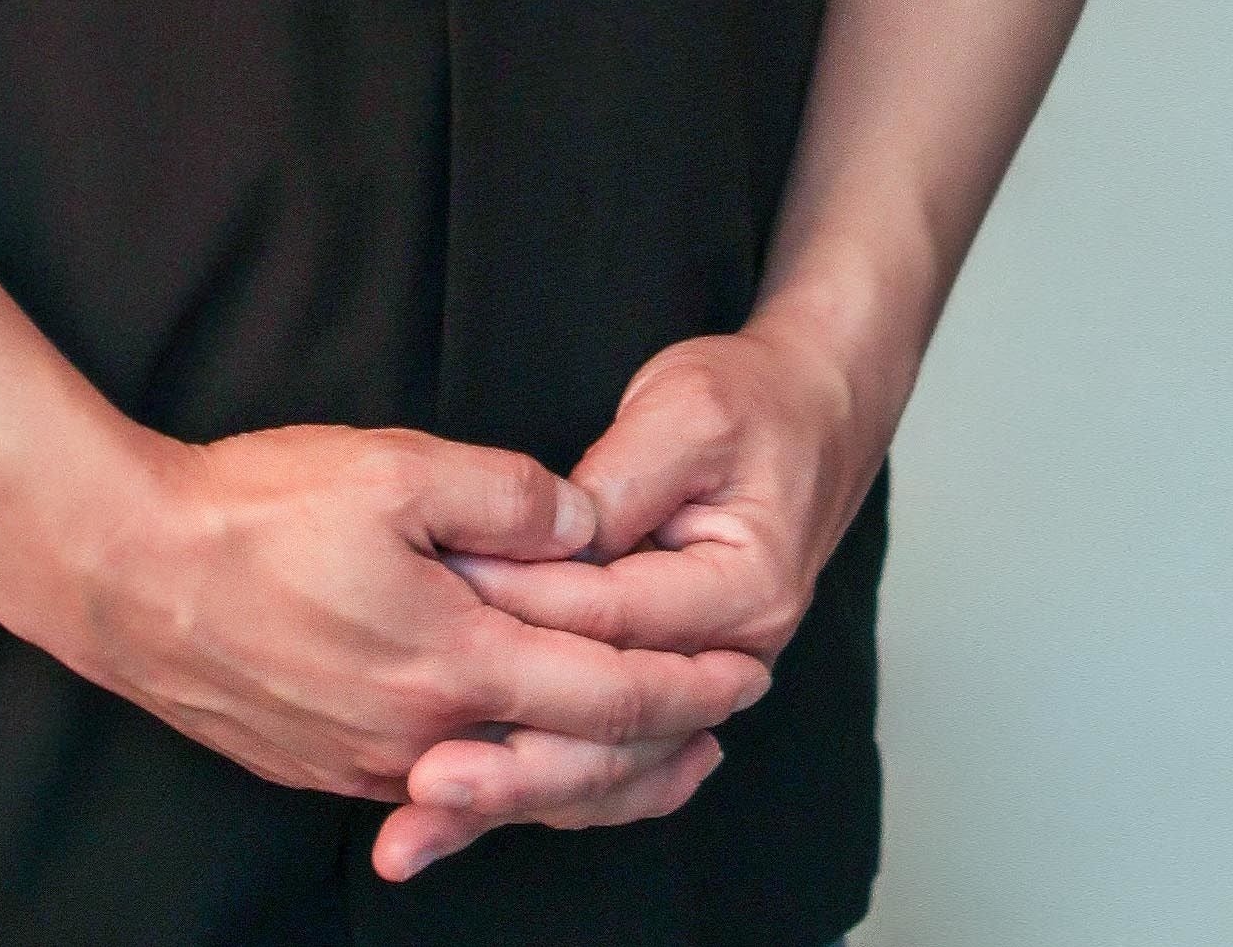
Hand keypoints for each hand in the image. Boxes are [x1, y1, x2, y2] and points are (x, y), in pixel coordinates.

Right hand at [35, 422, 770, 841]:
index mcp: (456, 663)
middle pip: (575, 765)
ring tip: (655, 760)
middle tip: (728, 727)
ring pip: (511, 785)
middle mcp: (422, 736)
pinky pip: (444, 784)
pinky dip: (509, 778)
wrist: (125, 573)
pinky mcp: (322, 762)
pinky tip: (519, 753)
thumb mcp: (397, 466)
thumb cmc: (253, 511)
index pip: (609, 692)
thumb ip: (509, 497)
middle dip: (663, 746)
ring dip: (594, 774)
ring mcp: (367, 760)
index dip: (688, 683)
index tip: (747, 669)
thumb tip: (586, 524)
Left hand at [374, 320, 876, 878]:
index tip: (438, 602)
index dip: (521, 605)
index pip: (613, 614)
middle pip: (609, 724)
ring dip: (510, 795)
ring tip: (420, 828)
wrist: (812, 416)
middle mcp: (733, 657)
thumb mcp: (685, 413)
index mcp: (746, 590)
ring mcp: (702, 683)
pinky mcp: (668, 684)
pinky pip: (601, 754)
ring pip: (602, 763)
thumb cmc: (748, 405)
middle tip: (421, 777)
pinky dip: (532, 786)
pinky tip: (461, 821)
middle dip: (508, 758)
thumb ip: (621, 479)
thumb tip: (551, 539)